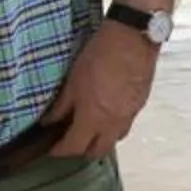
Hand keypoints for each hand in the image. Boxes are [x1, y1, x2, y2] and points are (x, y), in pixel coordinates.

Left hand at [47, 22, 158, 156]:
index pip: (74, 147)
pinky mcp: (139, 105)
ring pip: (114, 140)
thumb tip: (50, 121)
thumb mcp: (73, 80)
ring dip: (101, 140)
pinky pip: (125, 124)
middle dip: (82, 151)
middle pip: (97, 151)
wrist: (131, 38)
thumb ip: (62, 106)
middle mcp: (113, 123)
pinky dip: (113, 126)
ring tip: (89, 129)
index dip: (60, 151)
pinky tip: (106, 113)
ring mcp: (129, 115)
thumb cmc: (100, 55)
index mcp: (94, 117)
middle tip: (70, 142)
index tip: (52, 149)